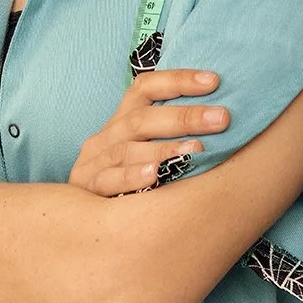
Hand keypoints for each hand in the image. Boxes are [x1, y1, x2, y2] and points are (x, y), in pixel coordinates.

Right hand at [68, 69, 230, 196]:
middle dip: (185, 117)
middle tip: (222, 118)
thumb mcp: (145, 152)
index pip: (145, 88)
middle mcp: (106, 137)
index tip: (213, 81)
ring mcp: (93, 163)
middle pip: (142, 119)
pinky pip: (108, 181)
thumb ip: (173, 136)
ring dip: (163, 148)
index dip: (178, 80)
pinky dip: (131, 176)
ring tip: (196, 149)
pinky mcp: (85, 190)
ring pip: (127, 149)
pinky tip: (155, 175)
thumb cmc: (129, 182)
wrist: (79, 221)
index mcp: (122, 120)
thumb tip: (224, 118)